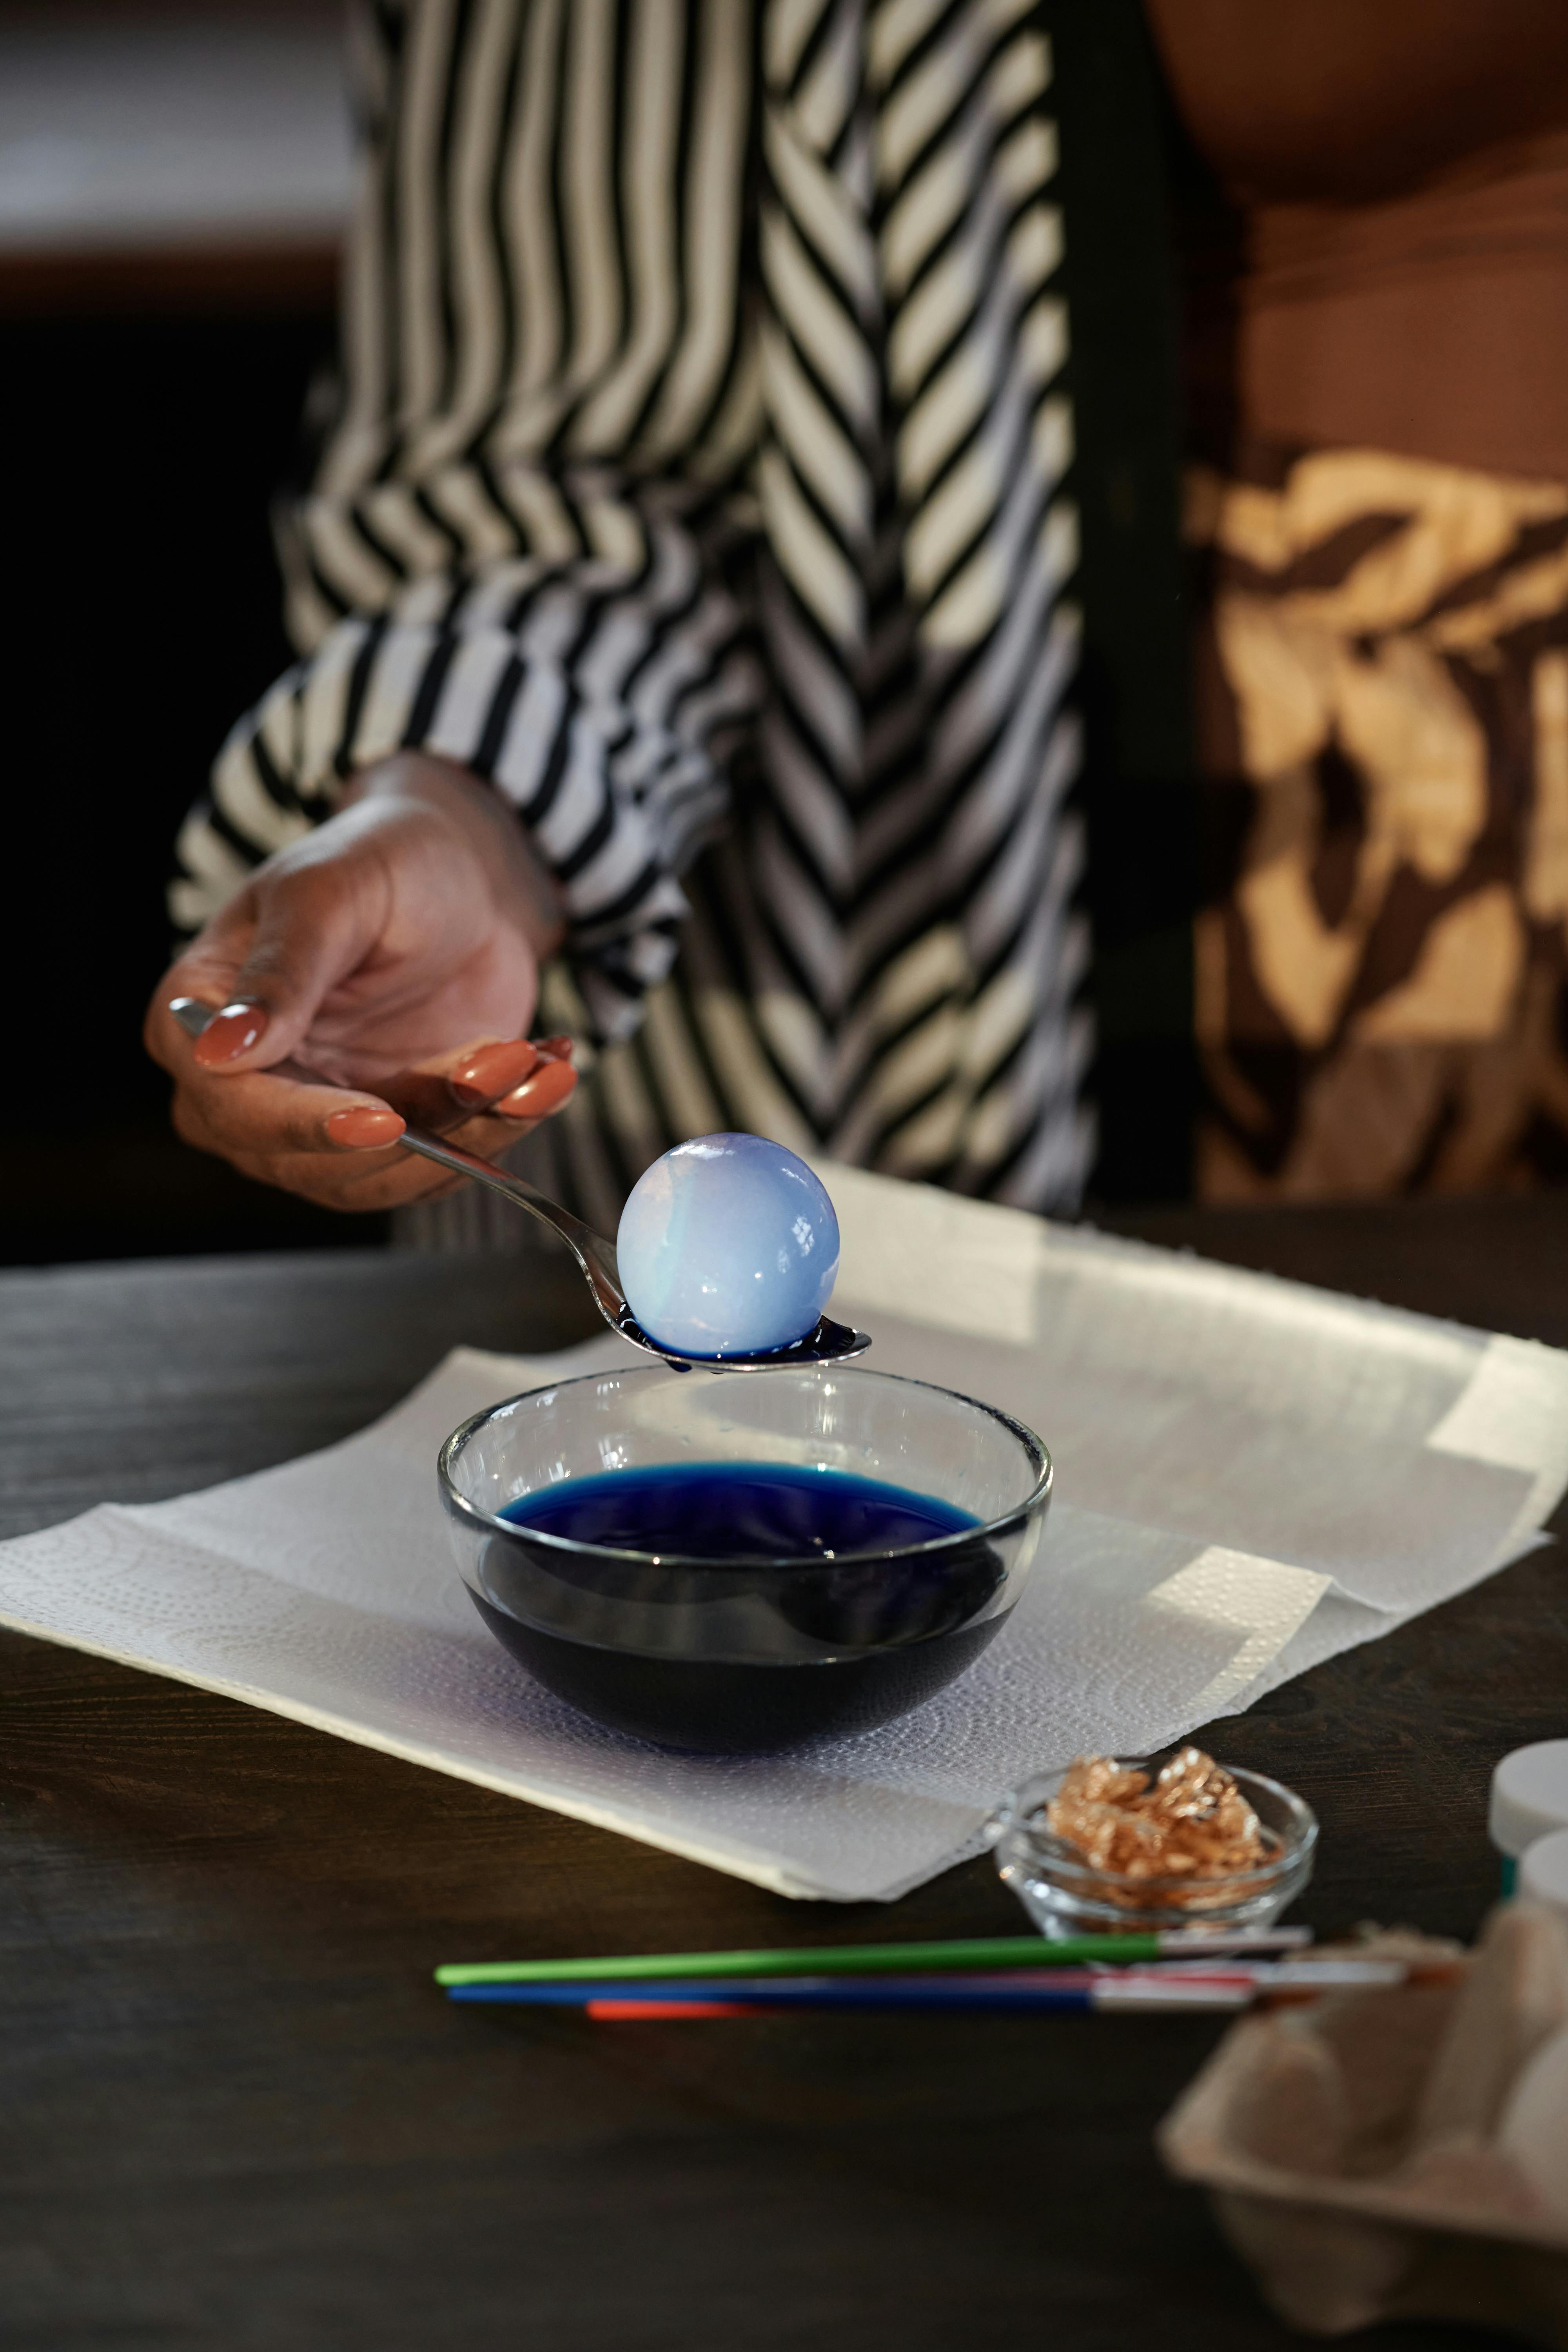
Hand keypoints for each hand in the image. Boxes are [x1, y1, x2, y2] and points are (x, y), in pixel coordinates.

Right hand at [145, 753, 578, 1209]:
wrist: (463, 878)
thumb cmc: (381, 861)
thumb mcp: (328, 894)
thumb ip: (280, 971)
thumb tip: (221, 1053)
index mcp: (197, 1024)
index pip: (234, 1105)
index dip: (306, 1123)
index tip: (380, 1118)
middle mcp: (249, 1092)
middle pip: (316, 1161)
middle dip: (422, 1122)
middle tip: (503, 1064)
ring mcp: (323, 1122)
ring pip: (391, 1174)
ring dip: (478, 1129)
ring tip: (538, 1067)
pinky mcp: (397, 1135)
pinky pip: (446, 1162)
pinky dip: (507, 1126)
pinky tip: (548, 1075)